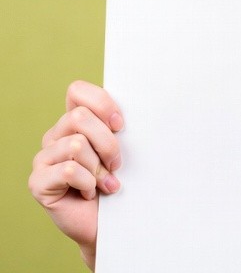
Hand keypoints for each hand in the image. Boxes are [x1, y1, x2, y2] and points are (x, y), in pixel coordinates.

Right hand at [29, 80, 123, 270]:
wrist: (110, 222)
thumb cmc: (118, 179)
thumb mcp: (121, 146)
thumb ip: (116, 124)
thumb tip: (130, 107)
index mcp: (73, 121)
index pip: (77, 90)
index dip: (101, 102)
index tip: (120, 124)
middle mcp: (54, 135)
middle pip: (80, 117)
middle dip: (107, 141)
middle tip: (117, 163)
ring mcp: (43, 158)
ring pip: (77, 144)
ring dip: (99, 167)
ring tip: (105, 182)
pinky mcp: (38, 182)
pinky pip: (70, 170)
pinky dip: (89, 182)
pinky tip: (90, 193)